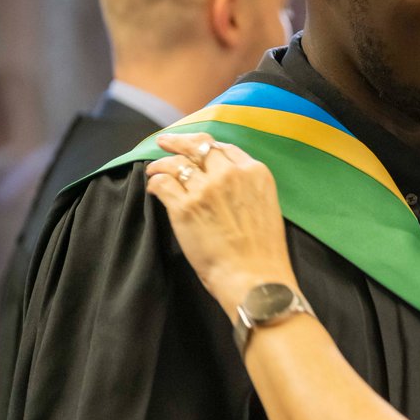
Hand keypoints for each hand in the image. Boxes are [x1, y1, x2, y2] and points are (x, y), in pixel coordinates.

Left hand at [145, 132, 295, 316]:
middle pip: (199, 147)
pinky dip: (155, 183)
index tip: (196, 149)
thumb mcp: (266, 206)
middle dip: (179, 142)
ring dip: (161, 164)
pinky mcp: (184, 207)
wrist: (255, 278)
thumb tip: (223, 182)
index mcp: (255, 172)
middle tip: (165, 142)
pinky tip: (153, 187)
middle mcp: (230, 174)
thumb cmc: (263, 252)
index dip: (207, 147)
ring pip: (176, 163)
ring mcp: (206, 189)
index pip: (224, 148)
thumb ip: (247, 187)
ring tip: (153, 169)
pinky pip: (162, 184)